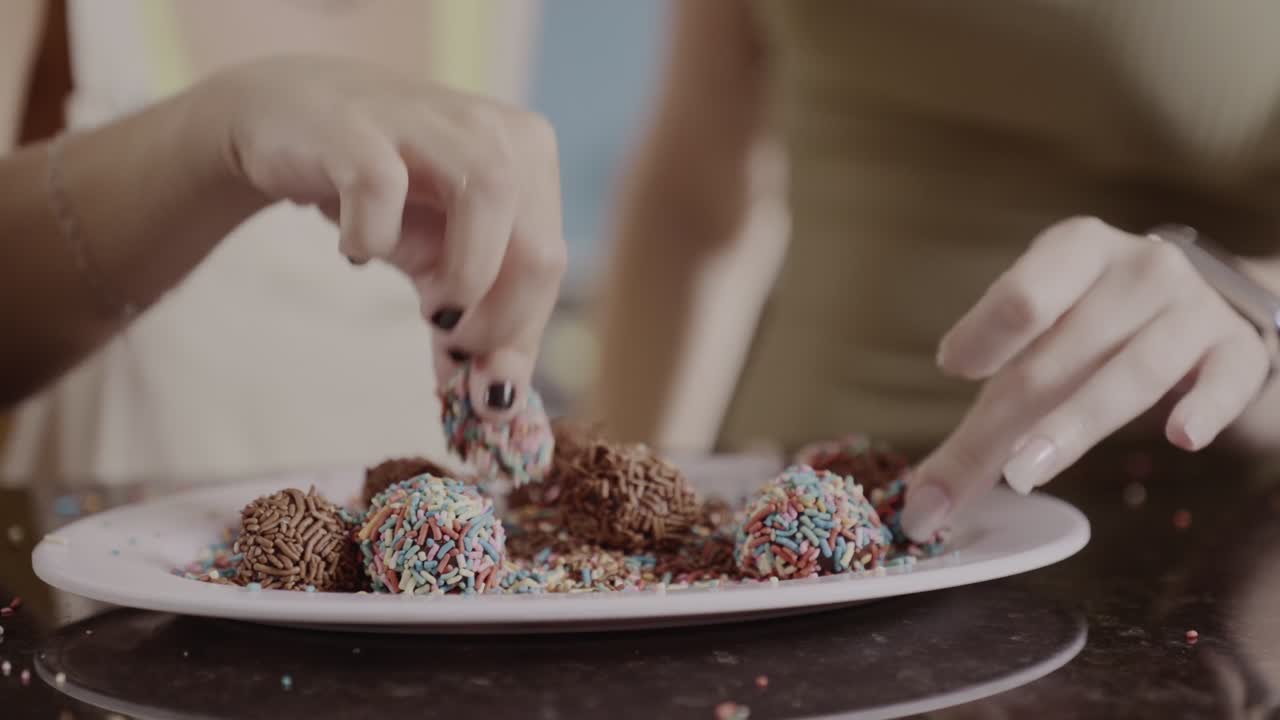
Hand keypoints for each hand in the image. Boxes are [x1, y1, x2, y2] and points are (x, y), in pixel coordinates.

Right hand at [201, 57, 565, 420]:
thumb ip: (474, 325)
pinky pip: (380, 187)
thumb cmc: (386, 197)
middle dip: (501, 321)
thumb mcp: (441, 262)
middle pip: (538, 243)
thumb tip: (494, 402)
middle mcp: (495, 130)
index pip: (551, 262)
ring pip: (490, 194)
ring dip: (466, 277)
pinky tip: (356, 251)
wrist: (292, 121)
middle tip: (456, 353)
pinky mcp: (358, 126)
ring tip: (432, 311)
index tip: (486, 392)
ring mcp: (429, 120)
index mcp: (531, 158)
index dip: (521, 335)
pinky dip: (370, 237)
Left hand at [901, 217, 1269, 540]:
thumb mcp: (1038, 348)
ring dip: (1078, 422)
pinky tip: (1180, 437)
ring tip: (1028, 470)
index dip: (986, 333)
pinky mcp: (1239, 350)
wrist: (1209, 305)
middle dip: (1013, 419)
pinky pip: (1225, 380)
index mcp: (1074, 251)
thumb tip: (924, 505)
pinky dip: (1204, 407)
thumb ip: (984, 422)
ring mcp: (1195, 308)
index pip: (1023, 294)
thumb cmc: (1098, 329)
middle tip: (974, 476)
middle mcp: (1139, 268)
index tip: (953, 368)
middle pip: (1065, 350)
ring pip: (1135, 370)